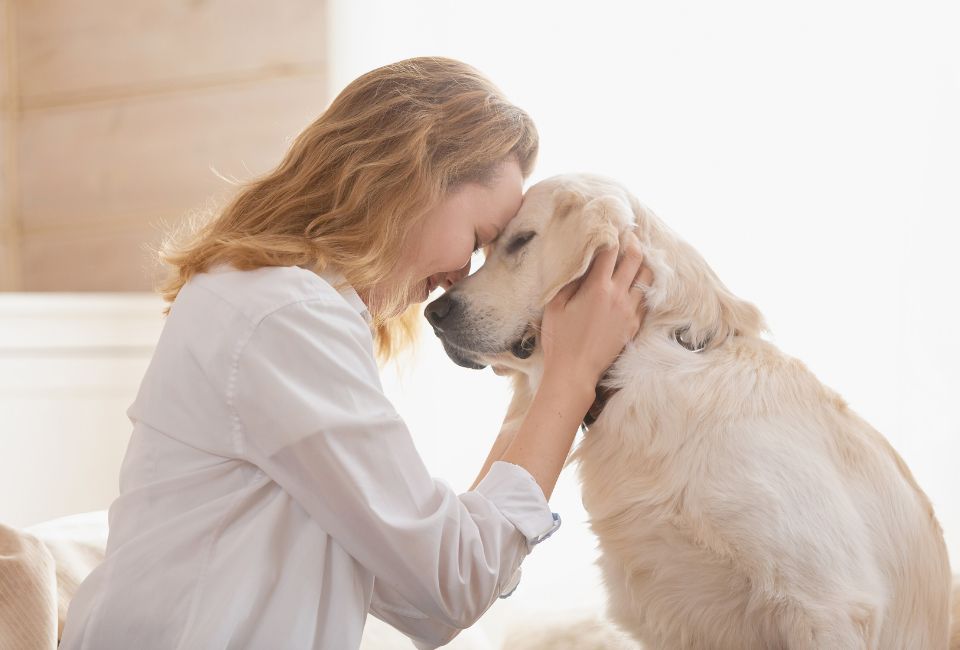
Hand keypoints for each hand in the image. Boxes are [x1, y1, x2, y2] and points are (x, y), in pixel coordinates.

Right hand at [540, 231, 652, 389]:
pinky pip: (645, 299)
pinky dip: (643, 287)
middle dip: (632, 243)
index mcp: (597, 288)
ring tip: (635, 257)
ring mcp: (630, 312)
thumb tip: (578, 262)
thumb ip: (568, 281)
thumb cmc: (559, 339)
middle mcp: (618, 296)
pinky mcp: (634, 326)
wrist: (575, 372)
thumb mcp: (555, 305)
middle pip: (635, 259)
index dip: (611, 235)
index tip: (610, 226)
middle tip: (628, 235)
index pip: (610, 251)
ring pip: (647, 278)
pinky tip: (636, 284)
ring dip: (642, 264)